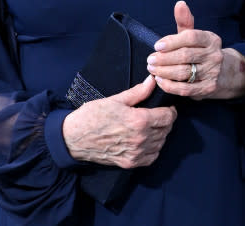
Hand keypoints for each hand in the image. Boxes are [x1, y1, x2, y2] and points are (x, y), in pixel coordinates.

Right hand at [62, 75, 177, 168]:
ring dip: (160, 134)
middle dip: (165, 121)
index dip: (170, 111)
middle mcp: (141, 139)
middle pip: (166, 130)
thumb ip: (138, 92)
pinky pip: (151, 157)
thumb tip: (152, 81)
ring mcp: (136, 153)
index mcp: (139, 121)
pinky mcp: (130, 163)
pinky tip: (146, 140)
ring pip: (160, 143)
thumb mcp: (116, 99)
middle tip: (158, 115)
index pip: (168, 117)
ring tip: (151, 126)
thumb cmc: (92, 115)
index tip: (167, 107)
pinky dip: (153, 149)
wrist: (74, 138)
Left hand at [147, 1, 244, 99]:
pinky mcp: (208, 88)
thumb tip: (180, 4)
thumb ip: (185, 21)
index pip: (190, 37)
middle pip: (185, 56)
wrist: (223, 74)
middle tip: (149, 60)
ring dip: (163, 71)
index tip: (157, 46)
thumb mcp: (194, 35)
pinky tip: (160, 81)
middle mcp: (215, 55)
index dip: (172, 41)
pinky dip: (170, 85)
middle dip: (164, 58)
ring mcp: (213, 73)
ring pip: (183, 73)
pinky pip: (185, 89)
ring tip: (152, 69)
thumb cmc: (201, 51)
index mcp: (211, 39)